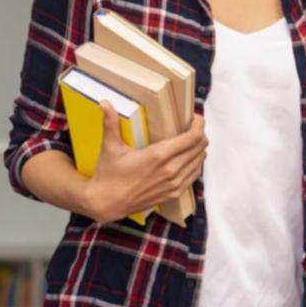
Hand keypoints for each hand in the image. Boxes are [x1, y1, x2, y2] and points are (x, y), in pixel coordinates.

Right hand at [84, 102, 206, 224]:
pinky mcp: (174, 193)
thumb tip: (105, 102)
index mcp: (159, 155)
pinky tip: (187, 158)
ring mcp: (175, 183)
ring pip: (200, 160)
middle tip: (191, 127)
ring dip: (199, 149)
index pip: (193, 137)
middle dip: (200, 133)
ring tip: (190, 141)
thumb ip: (110, 123)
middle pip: (200, 146)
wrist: (106, 203)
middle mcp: (171, 169)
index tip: (194, 118)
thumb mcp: (110, 147)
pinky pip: (194, 175)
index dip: (199, 124)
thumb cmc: (108, 174)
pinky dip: (195, 164)